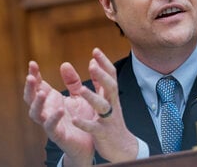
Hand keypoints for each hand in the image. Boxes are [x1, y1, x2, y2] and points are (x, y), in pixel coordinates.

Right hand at [24, 61, 94, 165]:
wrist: (90, 142)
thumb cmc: (81, 118)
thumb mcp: (79, 96)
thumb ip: (73, 82)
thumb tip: (65, 63)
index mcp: (51, 100)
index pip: (38, 86)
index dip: (34, 75)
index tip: (32, 63)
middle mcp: (47, 111)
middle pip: (31, 98)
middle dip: (29, 88)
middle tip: (30, 77)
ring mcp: (50, 123)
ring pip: (36, 114)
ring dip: (37, 103)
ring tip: (42, 93)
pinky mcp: (58, 135)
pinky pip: (52, 127)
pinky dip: (53, 119)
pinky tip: (59, 110)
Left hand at [72, 48, 138, 162]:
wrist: (122, 146)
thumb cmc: (111, 120)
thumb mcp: (107, 98)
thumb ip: (99, 81)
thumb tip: (93, 61)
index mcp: (111, 96)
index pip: (111, 76)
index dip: (104, 63)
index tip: (95, 50)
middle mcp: (112, 105)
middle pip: (111, 87)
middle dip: (102, 75)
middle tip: (92, 64)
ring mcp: (109, 119)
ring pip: (103, 106)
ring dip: (93, 97)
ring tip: (81, 90)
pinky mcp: (103, 133)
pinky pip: (94, 128)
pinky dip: (85, 123)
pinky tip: (74, 119)